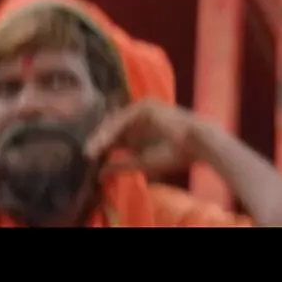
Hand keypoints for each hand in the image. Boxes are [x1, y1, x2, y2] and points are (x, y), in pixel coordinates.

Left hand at [85, 98, 210, 176]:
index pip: (114, 137)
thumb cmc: (173, 155)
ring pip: (116, 123)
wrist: (195, 144)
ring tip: (91, 151)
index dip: (101, 146)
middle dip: (98, 140)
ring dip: (102, 136)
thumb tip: (98, 175)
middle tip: (86, 153)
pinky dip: (113, 130)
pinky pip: (124, 118)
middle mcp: (138, 119)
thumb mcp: (141, 162)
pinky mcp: (145, 106)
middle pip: (112, 128)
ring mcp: (141, 111)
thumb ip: (120, 165)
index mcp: (138, 132)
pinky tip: (103, 142)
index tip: (89, 158)